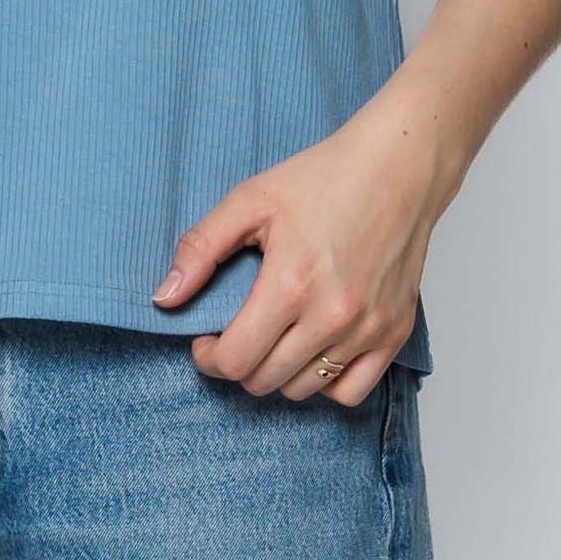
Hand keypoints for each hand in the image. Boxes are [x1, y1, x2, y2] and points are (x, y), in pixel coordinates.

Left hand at [149, 77, 452, 405]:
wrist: (396, 167)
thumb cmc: (322, 178)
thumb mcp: (250, 199)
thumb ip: (200, 249)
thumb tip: (164, 299)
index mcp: (291, 284)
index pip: (236, 361)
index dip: (209, 358)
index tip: (205, 341)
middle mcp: (332, 316)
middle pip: (266, 381)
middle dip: (239, 363)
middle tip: (236, 335)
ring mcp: (367, 329)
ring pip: (304, 390)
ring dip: (278, 372)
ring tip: (273, 337)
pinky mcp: (394, 333)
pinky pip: (351, 392)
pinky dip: (326, 382)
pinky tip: (313, 351)